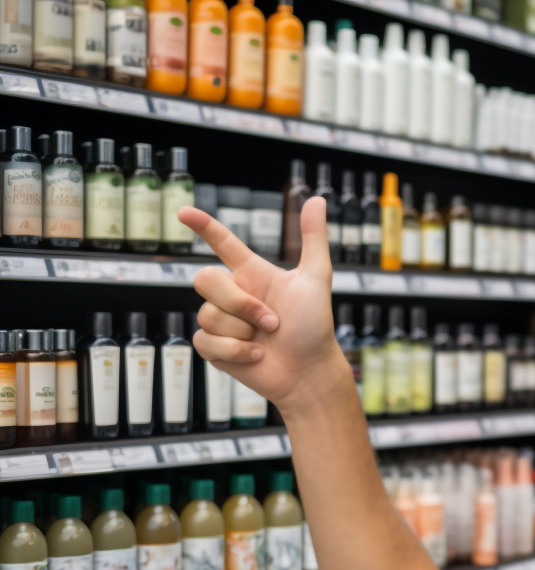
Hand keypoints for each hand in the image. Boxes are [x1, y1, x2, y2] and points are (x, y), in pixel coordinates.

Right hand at [180, 197, 345, 413]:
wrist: (309, 371)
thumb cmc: (314, 327)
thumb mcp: (316, 278)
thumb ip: (314, 239)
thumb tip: (316, 199)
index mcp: (252, 274)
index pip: (222, 243)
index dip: (203, 226)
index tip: (183, 212)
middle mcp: (233, 294)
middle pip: (204, 280)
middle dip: (238, 303)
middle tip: (272, 321)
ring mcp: (222, 321)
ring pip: (208, 314)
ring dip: (243, 331)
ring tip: (266, 340)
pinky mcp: (214, 347)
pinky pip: (205, 340)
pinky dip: (235, 351)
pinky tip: (255, 356)